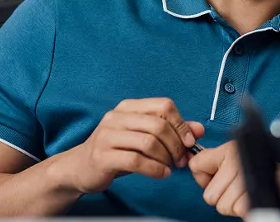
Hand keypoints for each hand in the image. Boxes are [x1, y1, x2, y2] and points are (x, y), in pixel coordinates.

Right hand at [54, 98, 204, 194]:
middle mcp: (116, 117)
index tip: (189, 142)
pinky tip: (161, 174)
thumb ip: (171, 131)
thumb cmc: (117, 151)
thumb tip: (199, 129)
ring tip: (170, 167)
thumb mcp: (143, 137)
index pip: (163, 105)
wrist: (80, 168)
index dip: (181, 124)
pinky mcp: (102, 156)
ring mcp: (107, 136)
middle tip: (181, 160)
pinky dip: (155, 169)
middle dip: (176, 145)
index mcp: (128, 107)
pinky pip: (136, 161)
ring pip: (149, 142)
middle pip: (158, 125)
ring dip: (166, 158)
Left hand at [189, 141, 279, 217]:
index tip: (219, 175)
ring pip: (222, 206)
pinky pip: (236, 210)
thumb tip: (191, 164)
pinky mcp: (252, 197)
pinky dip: (243, 208)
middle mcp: (236, 161)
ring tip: (246, 191)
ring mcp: (245, 179)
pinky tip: (250, 197)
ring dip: (234, 203)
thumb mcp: (230, 154)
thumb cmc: (259, 164)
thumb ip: (207, 160)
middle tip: (236, 186)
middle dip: (222, 194)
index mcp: (228, 150)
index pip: (196, 168)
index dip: (206, 177)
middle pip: (209, 195)